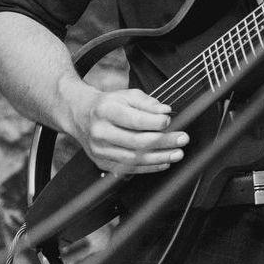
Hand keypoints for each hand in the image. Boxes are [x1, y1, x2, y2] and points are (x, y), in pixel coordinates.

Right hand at [65, 84, 186, 174]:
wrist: (80, 115)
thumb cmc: (108, 105)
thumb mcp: (127, 95)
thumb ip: (148, 102)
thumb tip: (165, 111)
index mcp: (106, 111)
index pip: (135, 120)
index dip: (155, 122)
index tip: (170, 120)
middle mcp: (100, 132)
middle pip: (137, 142)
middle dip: (164, 142)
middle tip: (182, 139)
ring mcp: (100, 150)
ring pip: (134, 158)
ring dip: (160, 158)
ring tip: (177, 153)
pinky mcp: (102, 162)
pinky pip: (128, 168)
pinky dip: (149, 167)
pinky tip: (163, 162)